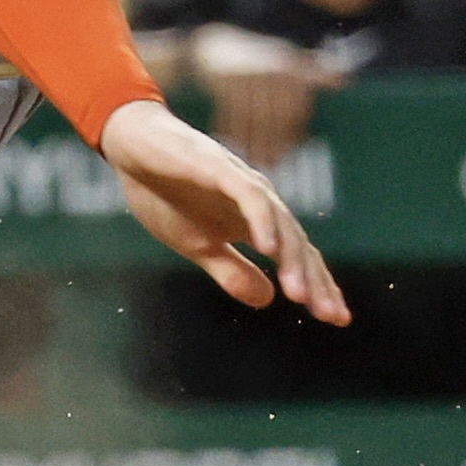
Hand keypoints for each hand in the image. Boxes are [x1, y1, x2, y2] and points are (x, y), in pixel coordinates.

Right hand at [100, 98, 346, 323]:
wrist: (128, 146)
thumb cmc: (160, 192)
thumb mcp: (194, 244)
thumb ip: (230, 269)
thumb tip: (268, 300)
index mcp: (254, 223)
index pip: (296, 257)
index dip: (318, 287)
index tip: (337, 320)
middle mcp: (259, 203)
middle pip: (298, 245)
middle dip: (315, 281)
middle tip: (330, 316)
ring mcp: (242, 184)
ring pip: (280, 224)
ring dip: (292, 260)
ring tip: (299, 296)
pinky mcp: (220, 168)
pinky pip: (249, 197)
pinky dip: (262, 222)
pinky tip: (268, 250)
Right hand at [188, 23, 335, 166]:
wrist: (214, 44)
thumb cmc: (258, 61)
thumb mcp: (287, 59)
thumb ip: (315, 72)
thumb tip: (344, 81)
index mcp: (291, 67)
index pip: (301, 99)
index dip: (300, 123)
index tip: (299, 142)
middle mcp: (272, 68)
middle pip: (277, 114)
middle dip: (275, 141)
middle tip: (273, 163)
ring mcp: (249, 73)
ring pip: (254, 116)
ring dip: (254, 141)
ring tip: (255, 160)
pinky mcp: (226, 78)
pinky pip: (231, 111)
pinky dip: (232, 130)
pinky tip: (233, 144)